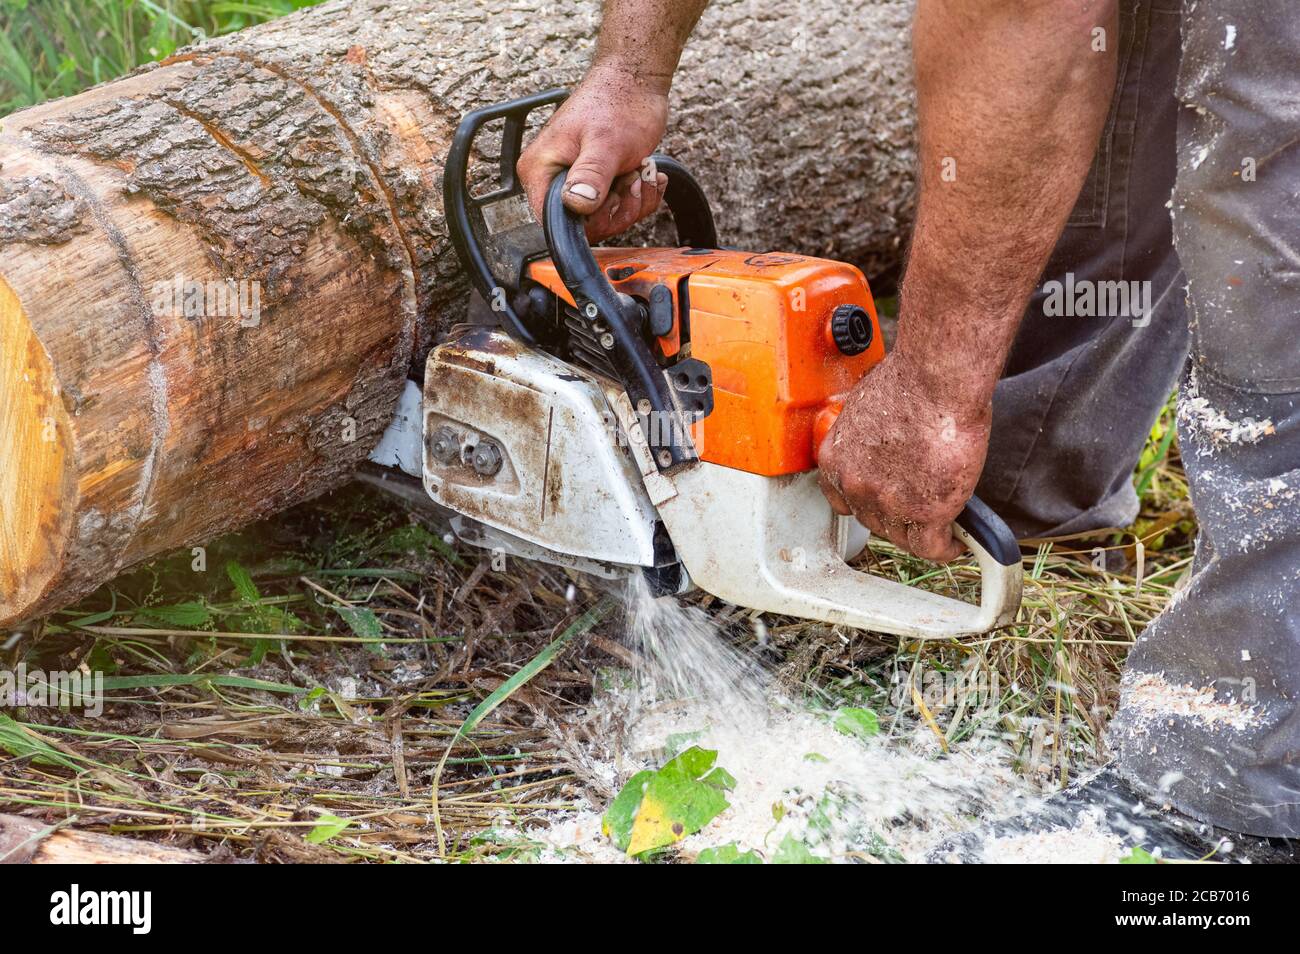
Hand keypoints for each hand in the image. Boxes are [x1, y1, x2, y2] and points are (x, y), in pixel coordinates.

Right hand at [517, 65, 670, 241]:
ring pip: (607, 219)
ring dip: (634, 201)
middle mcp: (552, 180)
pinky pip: (619, 208)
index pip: (556, 223)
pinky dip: (640, 196)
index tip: (613, 196)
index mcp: (541, 171)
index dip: (590, 220)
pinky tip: (646, 173)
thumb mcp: (606, 143)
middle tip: (632, 177)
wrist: (636, 81)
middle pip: (586, 226)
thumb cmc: (617, 103)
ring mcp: (576, 182)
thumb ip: (591, 175)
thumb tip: (576, 203)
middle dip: (619, 208)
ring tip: (641, 170)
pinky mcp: (597, 183)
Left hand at [817, 353, 990, 561]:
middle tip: (917, 508)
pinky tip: (956, 541)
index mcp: (835, 458)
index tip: (882, 502)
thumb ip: (869, 437)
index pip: (841, 498)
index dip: (865, 503)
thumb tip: (886, 446)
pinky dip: (946, 548)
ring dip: (921, 534)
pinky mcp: (926, 512)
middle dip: (895, 517)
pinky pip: (932, 547)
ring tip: (939, 528)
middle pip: (873, 520)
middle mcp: (855, 485)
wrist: (937, 379)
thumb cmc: (910, 380)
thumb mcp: (867, 409)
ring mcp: (888, 502)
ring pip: (903, 537)